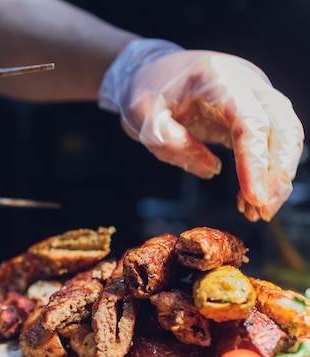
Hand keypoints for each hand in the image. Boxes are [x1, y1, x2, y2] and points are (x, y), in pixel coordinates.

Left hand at [100, 39, 304, 221]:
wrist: (148, 71)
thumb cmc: (144, 93)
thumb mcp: (143, 120)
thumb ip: (172, 144)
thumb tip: (213, 170)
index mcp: (217, 78)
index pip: (250, 121)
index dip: (256, 162)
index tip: (255, 197)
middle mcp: (245, 81)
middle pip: (282, 127)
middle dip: (278, 173)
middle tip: (262, 211)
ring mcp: (254, 93)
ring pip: (286, 134)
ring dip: (277, 176)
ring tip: (256, 211)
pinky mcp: (253, 110)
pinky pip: (271, 141)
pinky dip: (266, 171)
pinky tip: (250, 197)